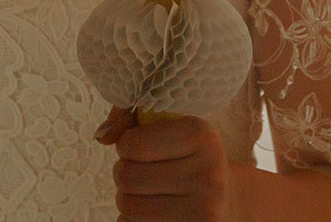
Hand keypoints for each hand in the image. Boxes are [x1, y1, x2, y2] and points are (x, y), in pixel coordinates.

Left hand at [94, 107, 235, 220]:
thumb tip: (101, 136)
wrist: (228, 199)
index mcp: (201, 135)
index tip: (139, 147)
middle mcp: (207, 174)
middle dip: (124, 173)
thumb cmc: (188, 157)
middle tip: (142, 171)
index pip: (134, 144)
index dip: (126, 145)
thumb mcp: (171, 126)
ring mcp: (203, 210)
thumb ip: (131, 118)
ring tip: (148, 191)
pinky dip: (135, 220)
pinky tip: (156, 211)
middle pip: (126, 177)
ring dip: (128, 199)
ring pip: (127, 206)